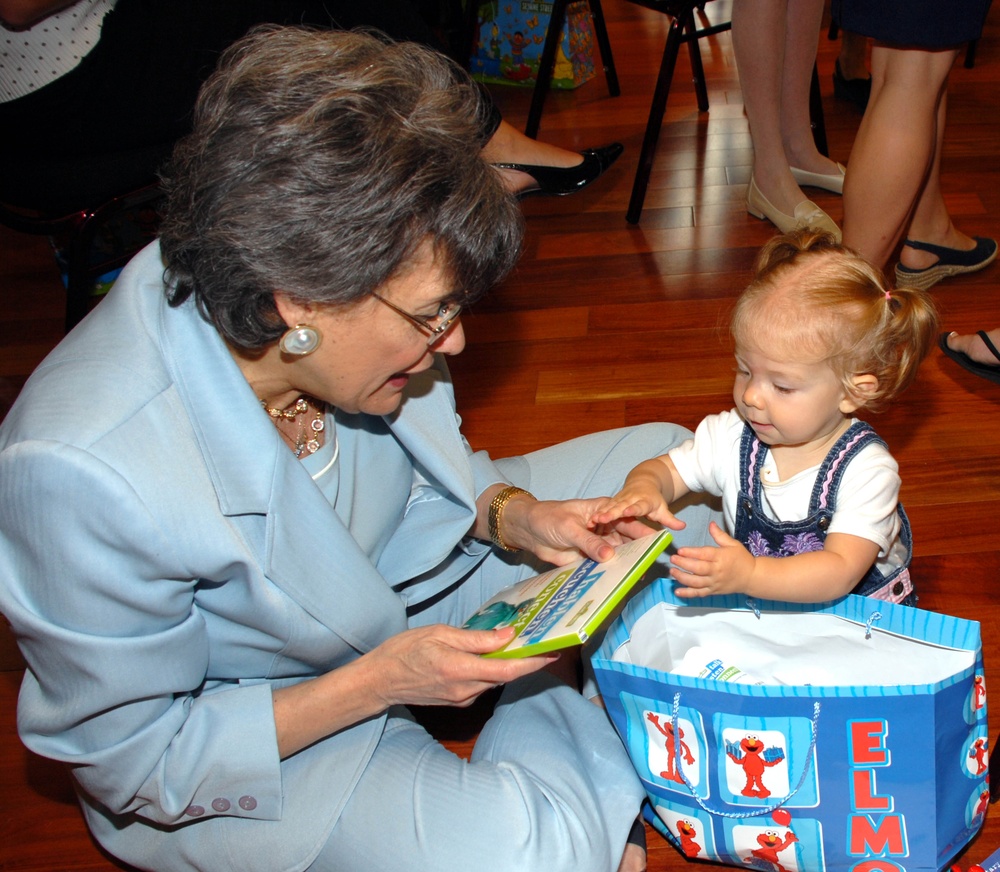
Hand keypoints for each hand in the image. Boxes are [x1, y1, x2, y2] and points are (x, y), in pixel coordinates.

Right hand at [369, 624, 555, 708]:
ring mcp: (461, 698)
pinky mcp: (458, 701)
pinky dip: (493, 671)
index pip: (506, 670)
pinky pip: (483, 684)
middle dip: (527, 661)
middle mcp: (465, 690)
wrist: (380, 681)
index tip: (551, 652)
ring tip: (525, 645)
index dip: (532, 663)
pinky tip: (496, 656)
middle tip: (545, 643)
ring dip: (511, 666)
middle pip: (505, 677)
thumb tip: (506, 636)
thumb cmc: (404, 652)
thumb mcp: (439, 634)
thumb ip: (475, 638)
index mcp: (460, 670)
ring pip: (495, 681)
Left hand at [506, 496, 658, 564]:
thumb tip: (610, 555)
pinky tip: (619, 583)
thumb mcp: (569, 527)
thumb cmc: (548, 518)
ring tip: (638, 577)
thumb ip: (589, 542)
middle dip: (638, 552)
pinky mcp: (588, 559)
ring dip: (625, 565)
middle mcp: (605, 528)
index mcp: (604, 512)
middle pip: (627, 541)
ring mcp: (597, 544)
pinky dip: (610, 574)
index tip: (658, 543)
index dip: (644, 531)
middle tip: (650, 565)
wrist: (527, 529)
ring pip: (617, 555)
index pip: (628, 521)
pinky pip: (602, 567)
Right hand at [589, 482, 684, 530]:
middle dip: (610, 512)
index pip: (638, 506)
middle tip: (601, 518)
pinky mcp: (612, 502)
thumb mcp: (662, 508)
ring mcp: (619, 500)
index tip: (627, 511)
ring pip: (608, 507)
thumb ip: (670, 519)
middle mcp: (629, 499)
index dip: (632, 509)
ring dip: (600, 514)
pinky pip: (603, 508)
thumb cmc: (652, 499)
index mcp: (643, 501)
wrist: (642, 481)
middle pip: (619, 506)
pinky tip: (588, 521)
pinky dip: (596, 514)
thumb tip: (682, 527)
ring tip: (592, 521)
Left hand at [669, 521, 754, 596]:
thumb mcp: (733, 544)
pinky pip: (699, 594)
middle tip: (672, 559)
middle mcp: (717, 571)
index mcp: (721, 557)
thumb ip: (720, 535)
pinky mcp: (713, 591)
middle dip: (684, 564)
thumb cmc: (742, 559)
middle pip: (698, 569)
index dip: (691, 552)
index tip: (680, 550)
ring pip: (697, 582)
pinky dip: (688, 594)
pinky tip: (677, 591)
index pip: (704, 554)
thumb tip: (710, 524)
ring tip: (673, 571)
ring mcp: (715, 583)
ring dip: (683, 578)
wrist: (752, 577)